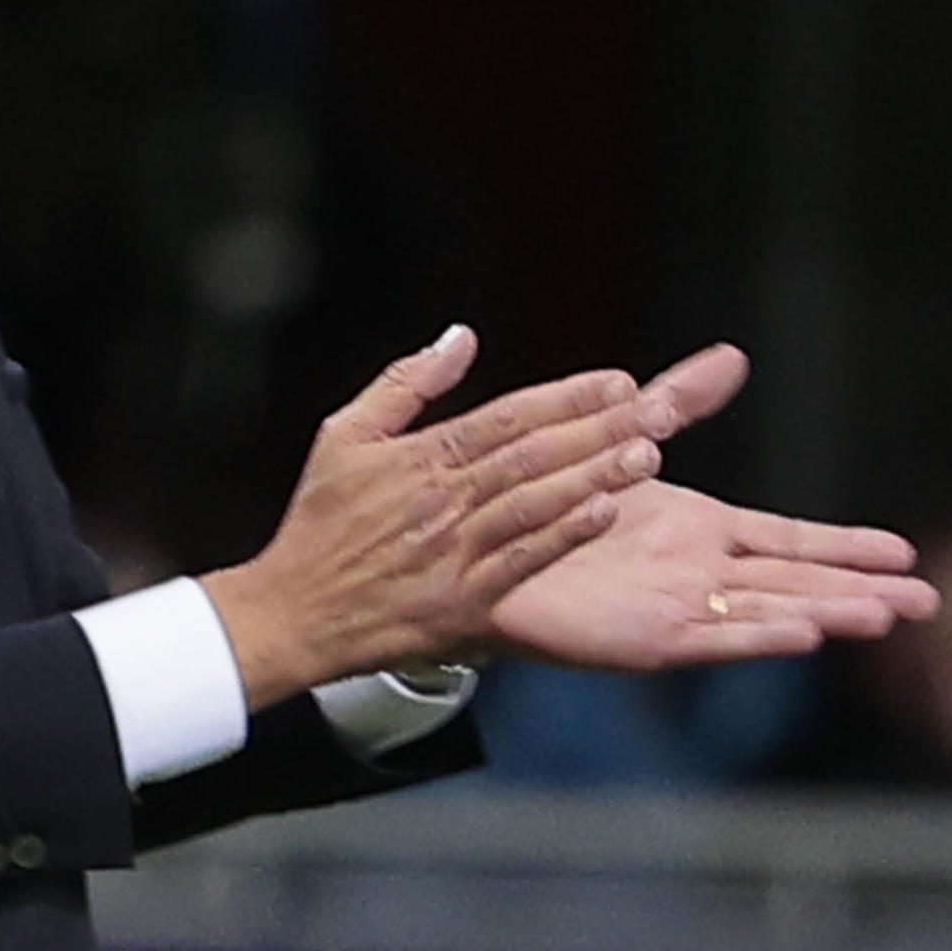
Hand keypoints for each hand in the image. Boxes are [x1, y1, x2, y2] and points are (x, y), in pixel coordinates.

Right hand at [203, 326, 670, 707]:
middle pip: (532, 456)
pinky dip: (563, 537)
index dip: (565, 397)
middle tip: (656, 412)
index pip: (505, 417)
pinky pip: (521, 563)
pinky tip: (602, 514)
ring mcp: (454, 553)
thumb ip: (405, 382)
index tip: (617, 381)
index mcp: (418, 458)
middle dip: (599, 430)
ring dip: (593, 477)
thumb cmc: (320, 524)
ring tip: (646, 455)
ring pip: (534, 505)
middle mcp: (441, 502)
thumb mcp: (343, 435)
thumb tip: (460, 336)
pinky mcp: (462, 602)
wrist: (295, 614)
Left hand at [486, 344, 938, 669]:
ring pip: (771, 613)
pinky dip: (760, 636)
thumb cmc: (553, 500)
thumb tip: (735, 357)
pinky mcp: (646, 637)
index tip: (906, 555)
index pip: (793, 540)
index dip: (849, 547)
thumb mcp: (623, 433)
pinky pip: (715, 638)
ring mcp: (680, 608)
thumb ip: (678, 400)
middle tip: (928, 601)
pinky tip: (804, 632)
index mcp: (704, 531)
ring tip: (882, 616)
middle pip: (801, 582)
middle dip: (864, 591)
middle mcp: (702, 574)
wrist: (484, 550)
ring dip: (826, 613)